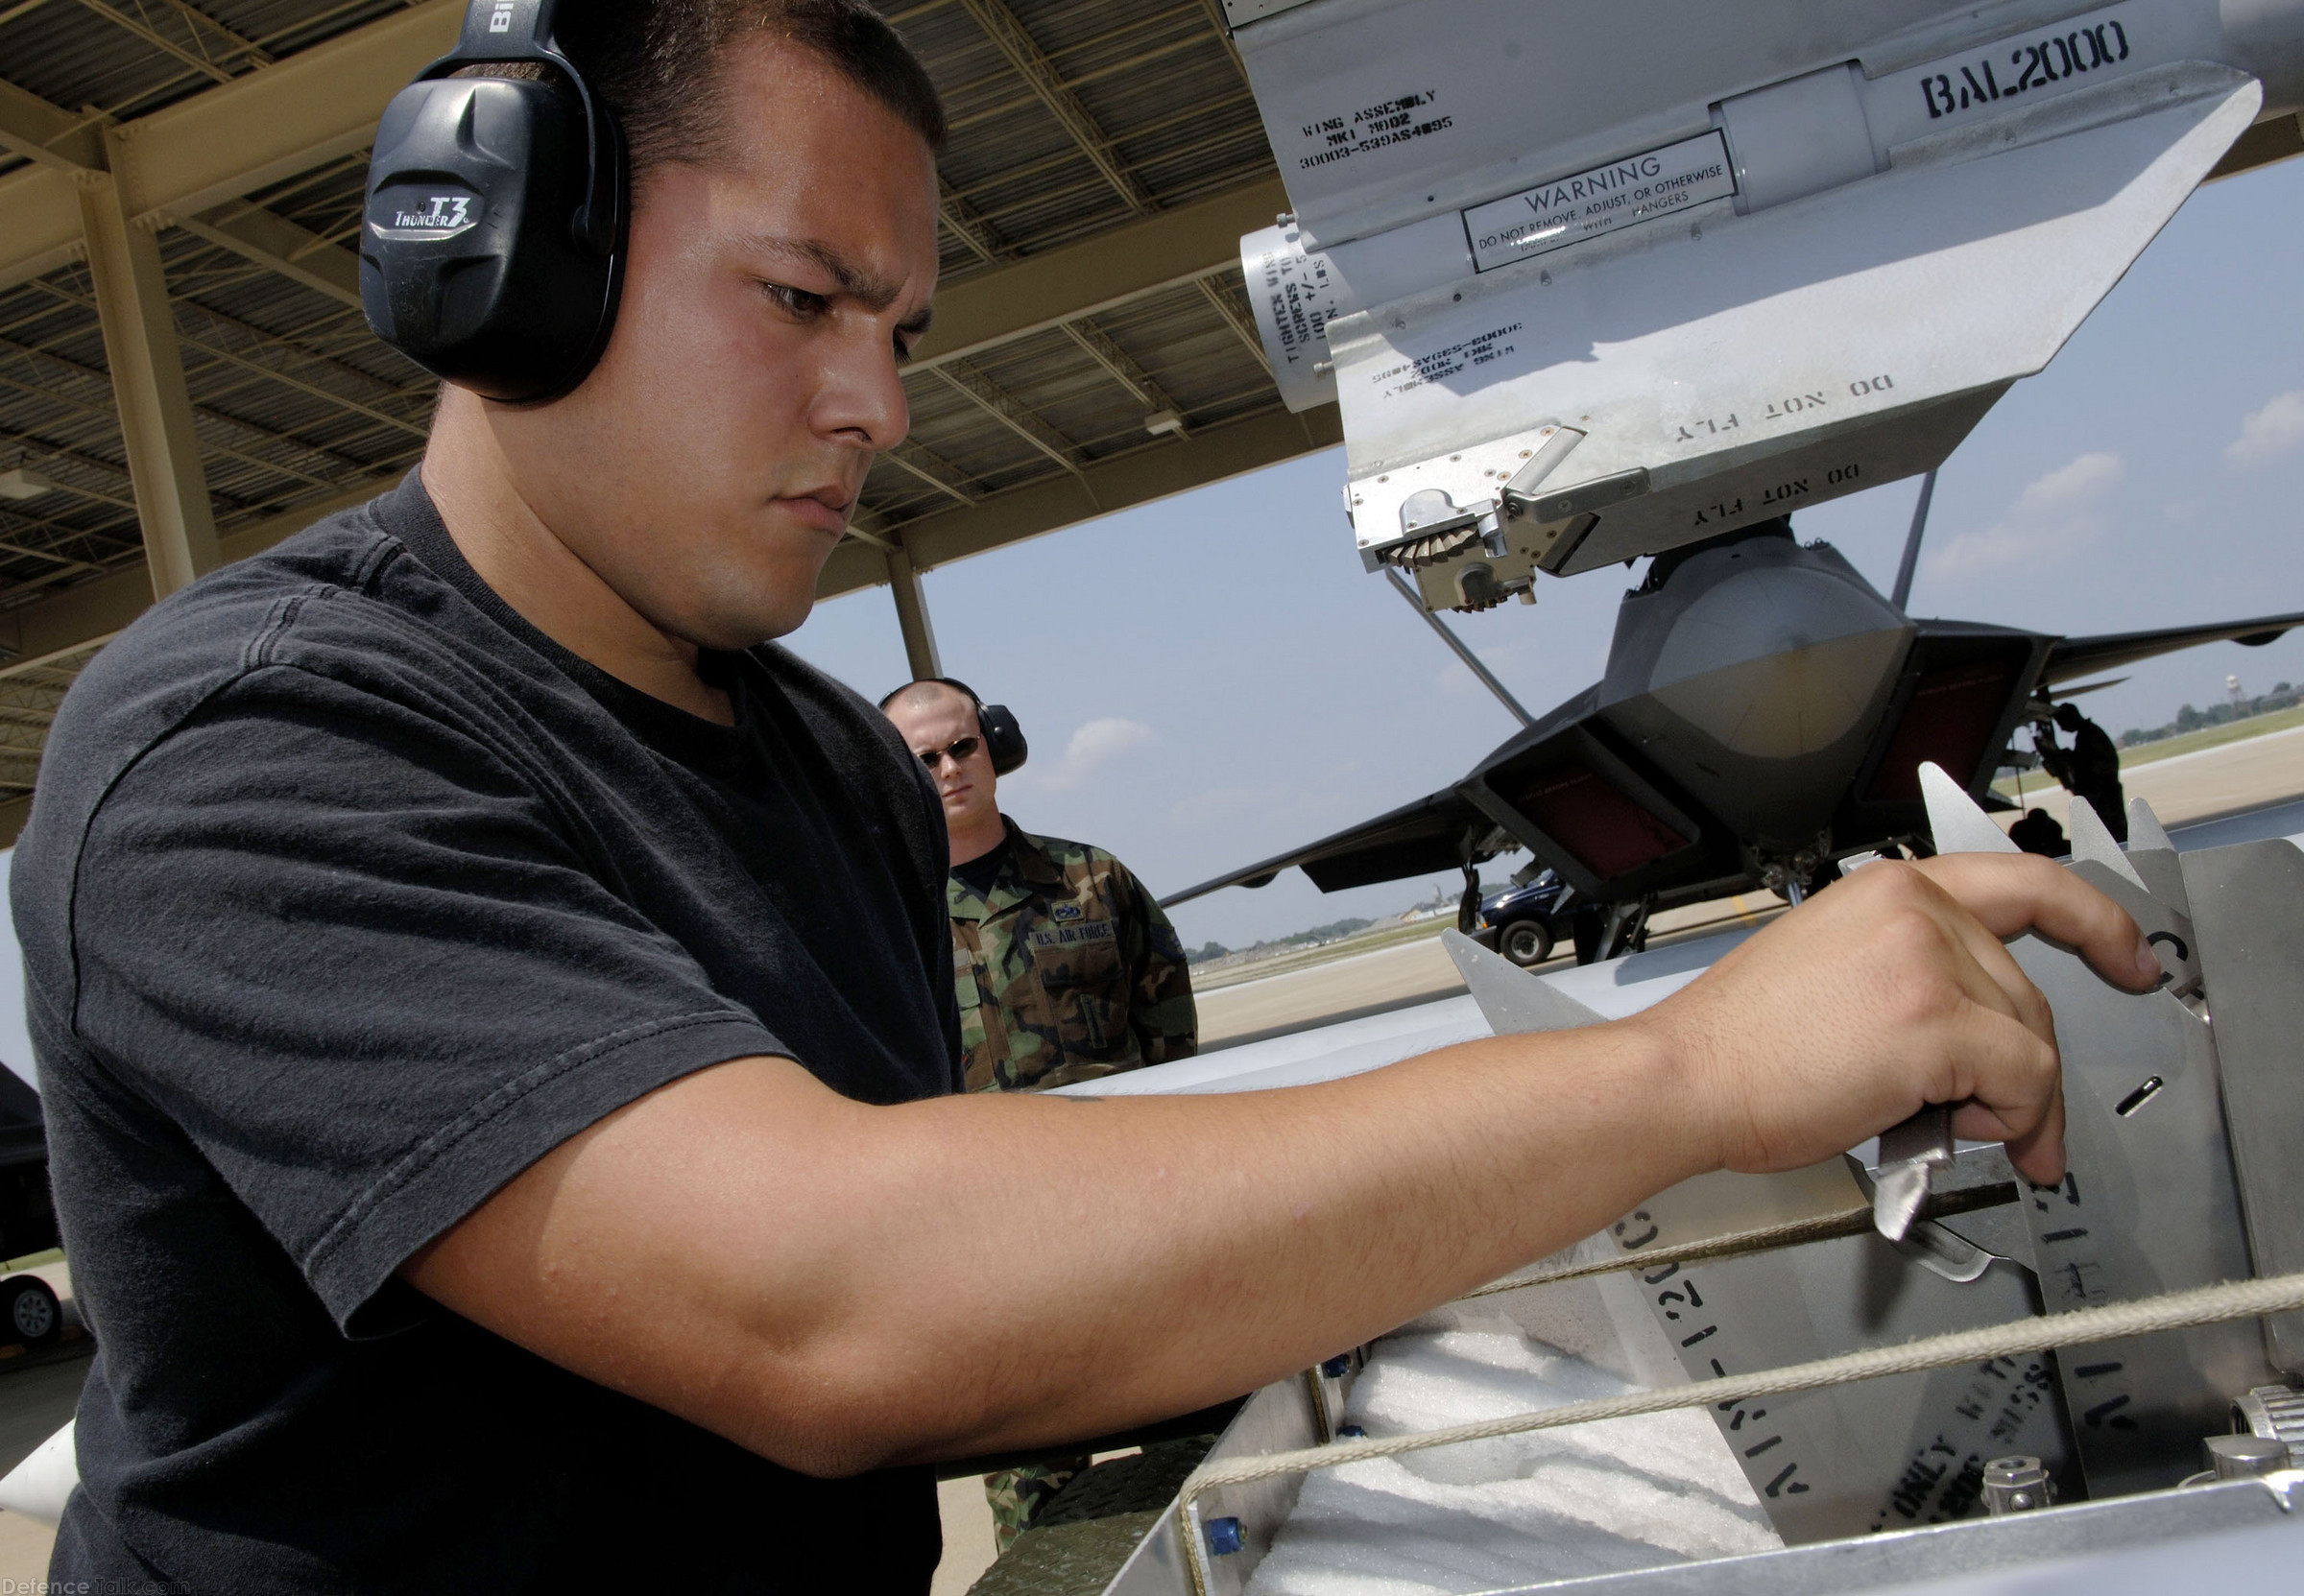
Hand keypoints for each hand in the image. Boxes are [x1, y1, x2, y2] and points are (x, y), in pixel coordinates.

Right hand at [1633, 855, 2161, 1184]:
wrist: (1686, 1078)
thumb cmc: (1738, 1046)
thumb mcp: (1831, 971)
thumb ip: (1913, 977)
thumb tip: (1985, 1042)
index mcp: (1886, 891)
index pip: (2023, 881)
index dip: (2096, 919)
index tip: (2128, 955)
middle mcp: (1913, 908)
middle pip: (2028, 989)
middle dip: (2028, 1066)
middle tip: (2009, 1121)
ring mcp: (1927, 959)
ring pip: (2033, 1038)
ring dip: (2011, 1102)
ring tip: (1953, 1127)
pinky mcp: (1937, 1021)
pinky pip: (2024, 1080)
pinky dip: (2008, 1120)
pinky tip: (1955, 1128)